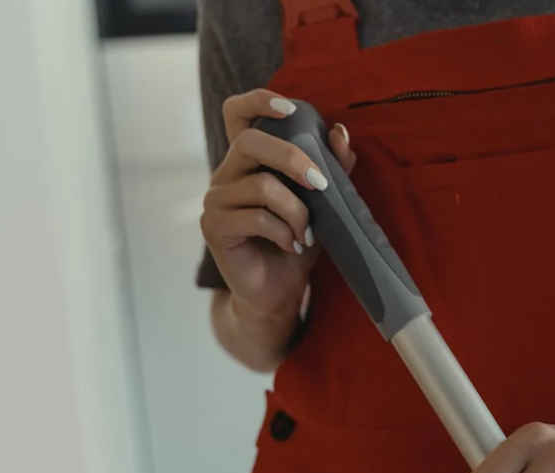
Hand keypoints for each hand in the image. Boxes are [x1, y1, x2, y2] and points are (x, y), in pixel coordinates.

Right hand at [201, 89, 356, 317]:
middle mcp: (226, 173)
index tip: (291, 109)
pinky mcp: (214, 226)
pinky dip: (283, 232)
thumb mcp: (322, 203)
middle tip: (321, 185)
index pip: (237, 112)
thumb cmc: (297, 241)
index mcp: (249, 160)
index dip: (259, 100)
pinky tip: (292, 246)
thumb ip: (332, 167)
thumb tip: (340, 132)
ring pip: (262, 186)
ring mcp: (216, 199)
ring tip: (307, 234)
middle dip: (293, 158)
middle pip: (251, 142)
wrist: (279, 290)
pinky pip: (255, 217)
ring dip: (296, 212)